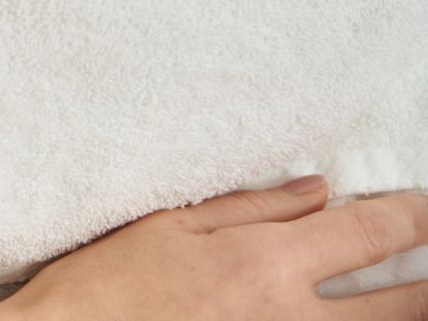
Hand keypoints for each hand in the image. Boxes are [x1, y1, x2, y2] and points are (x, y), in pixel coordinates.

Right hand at [0, 178, 427, 320]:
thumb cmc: (105, 287)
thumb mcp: (169, 226)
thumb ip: (251, 208)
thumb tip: (317, 192)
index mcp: (264, 262)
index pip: (369, 234)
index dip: (414, 218)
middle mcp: (290, 316)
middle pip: (402, 305)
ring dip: (404, 314)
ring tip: (417, 300)